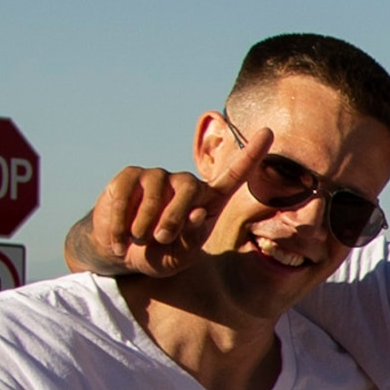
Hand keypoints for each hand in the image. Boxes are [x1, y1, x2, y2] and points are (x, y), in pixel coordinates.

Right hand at [82, 127, 271, 276]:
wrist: (122, 253)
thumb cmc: (159, 255)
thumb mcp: (179, 257)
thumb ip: (191, 239)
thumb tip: (197, 212)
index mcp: (207, 202)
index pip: (233, 176)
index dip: (251, 154)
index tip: (269, 132)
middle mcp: (185, 183)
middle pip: (188, 187)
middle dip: (174, 217)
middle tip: (161, 238)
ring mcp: (157, 176)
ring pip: (155, 191)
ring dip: (145, 223)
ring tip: (140, 240)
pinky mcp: (129, 176)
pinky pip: (125, 195)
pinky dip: (120, 223)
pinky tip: (120, 243)